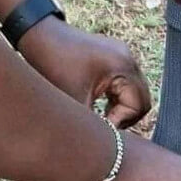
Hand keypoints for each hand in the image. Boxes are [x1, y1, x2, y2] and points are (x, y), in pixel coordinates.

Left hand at [18, 16, 150, 127]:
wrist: (38, 32)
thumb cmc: (52, 63)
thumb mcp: (73, 99)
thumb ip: (93, 124)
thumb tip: (105, 148)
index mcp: (123, 67)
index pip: (138, 106)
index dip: (121, 122)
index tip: (102, 128)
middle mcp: (129, 58)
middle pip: (142, 101)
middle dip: (126, 117)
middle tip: (106, 126)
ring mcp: (124, 55)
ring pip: (136, 93)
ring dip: (122, 108)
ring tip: (102, 116)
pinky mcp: (115, 55)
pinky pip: (127, 83)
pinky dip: (117, 97)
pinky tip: (100, 104)